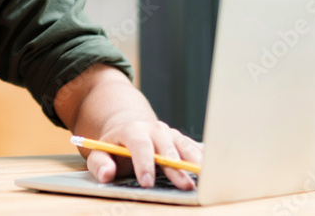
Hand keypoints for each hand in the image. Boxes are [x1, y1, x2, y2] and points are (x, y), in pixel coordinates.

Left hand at [84, 121, 202, 190]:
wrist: (128, 129)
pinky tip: (215, 167)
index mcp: (132, 130)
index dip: (144, 163)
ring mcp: (170, 134)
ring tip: (204, 178)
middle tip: (184, 186)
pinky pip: (195, 148)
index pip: (139, 144)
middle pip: (166, 146)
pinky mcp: (182, 141)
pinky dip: (205, 157)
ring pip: (184, 145)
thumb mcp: (100, 153)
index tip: (147, 182)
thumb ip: (99, 164)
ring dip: (195, 162)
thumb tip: (106, 174)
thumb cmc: (115, 147)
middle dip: (175, 167)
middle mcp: (154, 129)